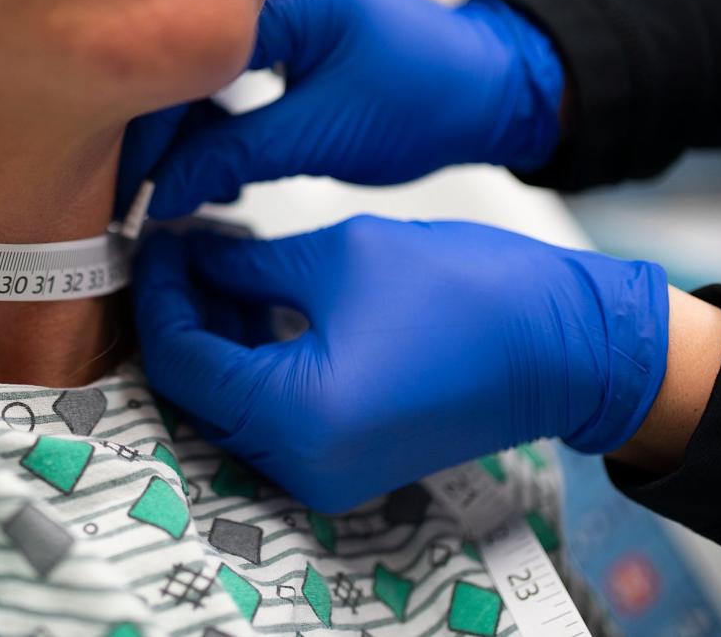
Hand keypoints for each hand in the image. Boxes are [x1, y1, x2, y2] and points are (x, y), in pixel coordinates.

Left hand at [133, 217, 668, 511]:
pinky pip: (272, 419)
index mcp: (297, 417)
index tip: (157, 244)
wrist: (563, 347)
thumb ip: (244, 262)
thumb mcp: (338, 257)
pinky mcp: (346, 465)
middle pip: (200, 393)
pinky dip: (255, 366)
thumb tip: (188, 254)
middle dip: (182, 319)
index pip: (181, 362)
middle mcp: (303, 466)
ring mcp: (325, 475)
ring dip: (218, 341)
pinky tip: (255, 305)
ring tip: (218, 267)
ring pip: (233, 407)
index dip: (160, 297)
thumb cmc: (467, 291)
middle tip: (183, 252)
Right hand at [148, 0, 566, 219]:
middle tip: (150, 194)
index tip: (131, 189)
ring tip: (190, 188)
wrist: (482, 85)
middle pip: (176, 49)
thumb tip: (158, 191)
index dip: (148, 130)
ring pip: (192, 60)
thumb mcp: (320, 137)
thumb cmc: (428, 97)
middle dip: (160, 130)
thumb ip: (230, 158)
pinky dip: (212, 113)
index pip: (181, 53)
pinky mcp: (275, 12)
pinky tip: (215, 164)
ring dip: (186, 127)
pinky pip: (218, 61)